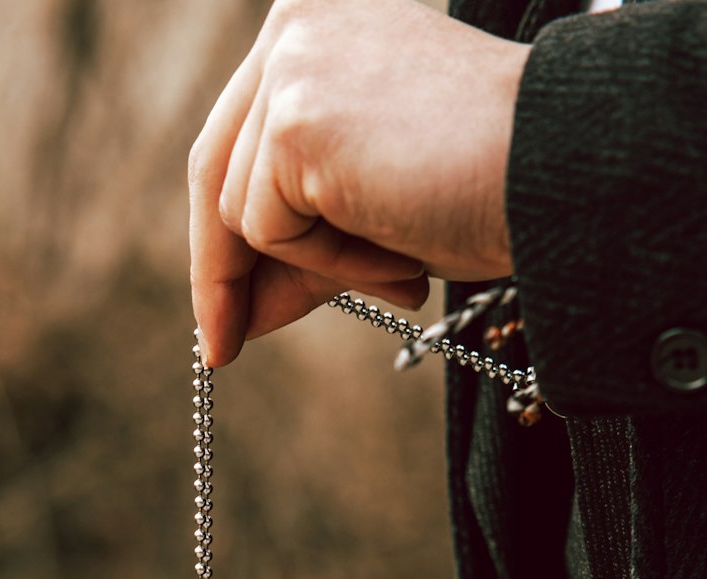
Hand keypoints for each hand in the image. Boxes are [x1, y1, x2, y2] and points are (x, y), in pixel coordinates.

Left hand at [189, 0, 529, 365]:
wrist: (561, 173)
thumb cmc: (490, 188)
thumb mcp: (375, 210)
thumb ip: (304, 238)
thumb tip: (237, 311)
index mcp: (317, 30)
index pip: (237, 143)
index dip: (226, 235)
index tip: (225, 312)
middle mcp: (294, 26)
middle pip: (215, 174)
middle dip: (222, 273)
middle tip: (223, 349)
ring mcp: (290, 66)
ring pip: (245, 215)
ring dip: (321, 268)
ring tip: (407, 267)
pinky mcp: (293, 117)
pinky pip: (272, 232)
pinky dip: (332, 267)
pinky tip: (403, 255)